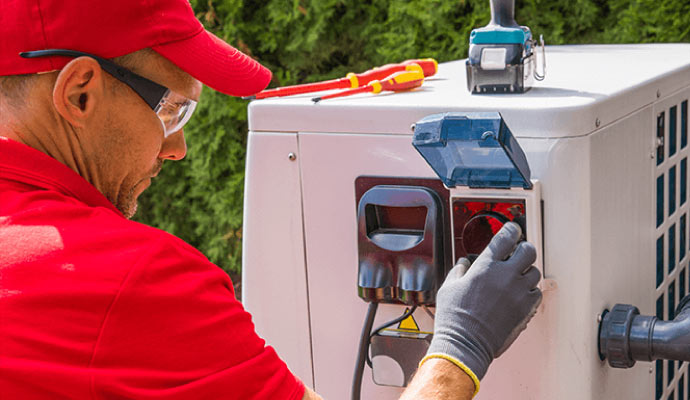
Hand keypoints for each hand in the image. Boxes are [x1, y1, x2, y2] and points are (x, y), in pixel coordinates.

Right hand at [422, 222, 541, 390]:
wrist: (466, 343)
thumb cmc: (455, 317)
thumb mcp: (449, 287)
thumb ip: (459, 270)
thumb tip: (464, 263)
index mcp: (486, 266)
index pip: (506, 237)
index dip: (511, 229)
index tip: (512, 229)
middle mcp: (506, 276)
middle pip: (528, 250)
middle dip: (524, 248)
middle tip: (518, 252)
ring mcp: (519, 292)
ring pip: (535, 272)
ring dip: (527, 271)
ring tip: (517, 277)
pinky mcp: (526, 309)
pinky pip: (537, 293)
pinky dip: (530, 291)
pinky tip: (520, 294)